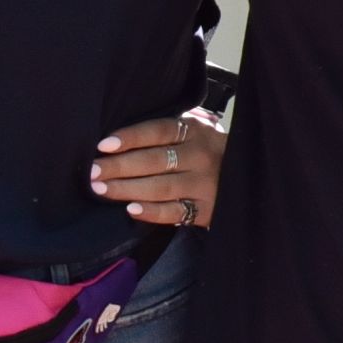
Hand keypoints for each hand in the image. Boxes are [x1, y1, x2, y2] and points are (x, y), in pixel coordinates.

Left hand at [89, 115, 222, 228]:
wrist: (250, 178)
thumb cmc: (209, 152)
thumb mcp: (198, 132)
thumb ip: (170, 132)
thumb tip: (119, 138)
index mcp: (197, 131)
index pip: (158, 131)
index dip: (130, 137)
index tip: (103, 145)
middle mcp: (202, 156)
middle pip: (154, 160)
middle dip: (118, 167)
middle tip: (92, 172)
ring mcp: (205, 183)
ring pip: (160, 186)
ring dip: (127, 188)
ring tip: (101, 190)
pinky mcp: (207, 209)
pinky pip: (174, 212)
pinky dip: (151, 211)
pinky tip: (131, 210)